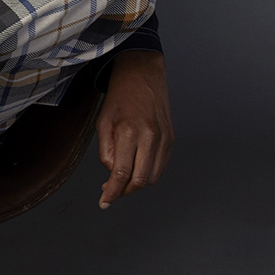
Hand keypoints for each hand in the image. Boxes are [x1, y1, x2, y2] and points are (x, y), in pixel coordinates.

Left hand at [95, 51, 173, 209]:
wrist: (143, 73)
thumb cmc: (120, 95)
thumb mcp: (103, 121)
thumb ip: (105, 150)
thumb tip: (112, 173)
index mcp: (129, 131)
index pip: (121, 173)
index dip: (112, 192)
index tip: (104, 202)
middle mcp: (151, 136)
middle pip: (140, 180)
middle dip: (124, 191)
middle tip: (110, 192)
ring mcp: (164, 138)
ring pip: (153, 177)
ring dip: (137, 184)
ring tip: (122, 179)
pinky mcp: (172, 138)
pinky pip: (161, 165)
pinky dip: (149, 173)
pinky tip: (136, 167)